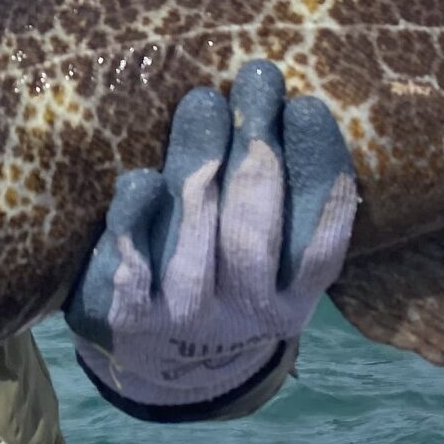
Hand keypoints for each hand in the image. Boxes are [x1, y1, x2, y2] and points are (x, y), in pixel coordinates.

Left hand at [66, 61, 357, 417]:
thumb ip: (280, 200)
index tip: (306, 106)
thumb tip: (284, 101)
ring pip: (196, 246)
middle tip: (255, 80)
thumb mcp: (269, 258)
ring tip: (204, 103)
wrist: (158, 364)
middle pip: (253, 231)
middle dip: (255, 148)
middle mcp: (245, 315)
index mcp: (293, 299)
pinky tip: (140, 179)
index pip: (317, 238)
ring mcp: (184, 321)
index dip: (316, 172)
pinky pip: (131, 272)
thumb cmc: (221, 278)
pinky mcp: (126, 321)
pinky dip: (135, 225)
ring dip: (201, 168)